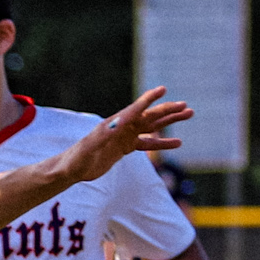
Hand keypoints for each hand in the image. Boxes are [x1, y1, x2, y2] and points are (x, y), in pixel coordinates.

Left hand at [63, 87, 191, 184]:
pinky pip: (147, 143)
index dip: (148, 99)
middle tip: (186, 106)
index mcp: (113, 123)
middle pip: (149, 116)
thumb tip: (117, 124)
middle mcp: (121, 126)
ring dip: (169, 122)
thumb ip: (103, 135)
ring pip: (152, 127)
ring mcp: (124, 136)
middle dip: (167, 111)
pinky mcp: (125, 147)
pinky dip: (162, 142)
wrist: (71, 169)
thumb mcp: (90, 147)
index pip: (135, 109)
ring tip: (188, 115)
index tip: (162, 89)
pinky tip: (177, 143)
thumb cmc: (77, 158)